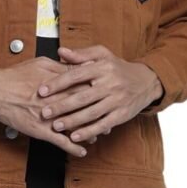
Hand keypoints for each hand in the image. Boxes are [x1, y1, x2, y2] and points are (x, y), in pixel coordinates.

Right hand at [0, 57, 97, 156]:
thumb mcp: (40, 63)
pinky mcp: (40, 130)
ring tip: (100, 133)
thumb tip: (77, 65)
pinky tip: (82, 151)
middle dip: (98, 110)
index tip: (106, 92)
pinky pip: (60, 141)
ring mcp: (49, 116)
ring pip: (75, 125)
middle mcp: (55, 99)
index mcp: (57, 82)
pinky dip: (73, 147)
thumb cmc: (16, 75)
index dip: (97, 90)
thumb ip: (60, 66)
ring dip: (89, 130)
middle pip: (83, 106)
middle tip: (109, 113)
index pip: (83, 85)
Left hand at [35, 45, 163, 144]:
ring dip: (72, 121)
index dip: (58, 83)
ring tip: (56, 126)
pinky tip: (75, 136)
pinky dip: (88, 131)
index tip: (41, 90)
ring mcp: (116, 100)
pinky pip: (103, 125)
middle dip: (61, 106)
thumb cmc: (117, 67)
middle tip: (44, 112)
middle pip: (82, 96)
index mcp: (102, 67)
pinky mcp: (121, 115)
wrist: (145, 81)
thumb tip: (60, 51)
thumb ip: (80, 54)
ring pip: (91, 113)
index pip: (76, 75)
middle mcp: (110, 84)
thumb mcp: (102, 55)